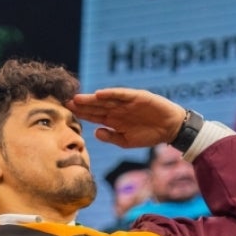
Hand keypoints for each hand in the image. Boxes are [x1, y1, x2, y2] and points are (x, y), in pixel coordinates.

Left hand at [69, 88, 185, 148]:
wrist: (170, 128)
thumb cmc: (149, 135)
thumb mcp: (127, 141)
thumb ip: (111, 137)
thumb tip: (95, 133)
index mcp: (113, 119)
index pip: (93, 115)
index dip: (81, 114)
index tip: (66, 113)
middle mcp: (117, 109)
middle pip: (96, 106)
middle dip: (81, 105)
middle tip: (65, 103)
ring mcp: (126, 102)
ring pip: (105, 99)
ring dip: (91, 99)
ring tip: (77, 98)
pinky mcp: (137, 96)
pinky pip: (122, 94)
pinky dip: (111, 94)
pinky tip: (99, 94)